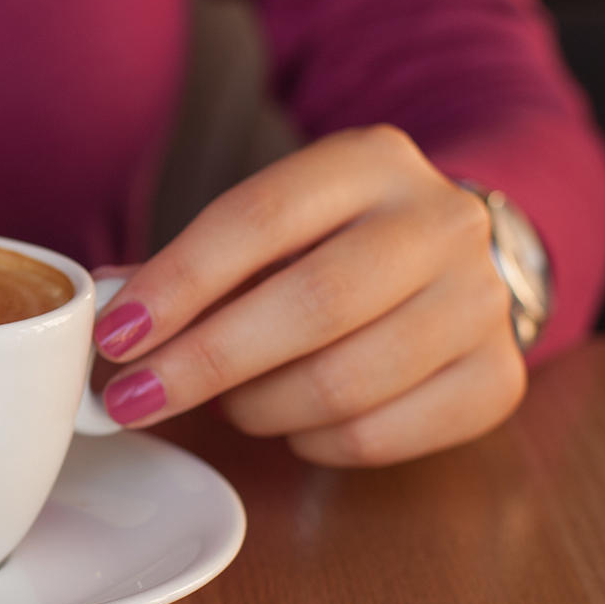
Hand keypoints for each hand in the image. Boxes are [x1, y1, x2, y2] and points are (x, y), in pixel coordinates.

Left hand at [92, 125, 526, 466]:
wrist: (457, 257)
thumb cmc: (332, 244)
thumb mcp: (273, 224)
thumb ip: (194, 263)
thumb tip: (107, 310)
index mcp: (370, 161)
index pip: (259, 219)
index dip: (178, 283)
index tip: (116, 336)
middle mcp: (441, 221)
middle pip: (312, 303)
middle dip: (206, 362)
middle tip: (136, 399)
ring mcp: (480, 302)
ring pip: (346, 380)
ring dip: (258, 408)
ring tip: (227, 405)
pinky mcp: (497, 379)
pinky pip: (380, 436)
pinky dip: (314, 442)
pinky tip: (293, 423)